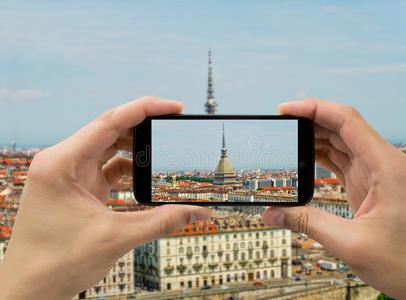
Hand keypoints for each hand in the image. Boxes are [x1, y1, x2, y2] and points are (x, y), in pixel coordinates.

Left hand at [0, 97, 210, 299]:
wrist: (29, 288)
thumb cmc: (54, 263)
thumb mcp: (115, 238)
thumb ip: (161, 222)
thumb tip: (198, 211)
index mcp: (62, 164)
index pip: (109, 121)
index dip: (145, 109)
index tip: (174, 108)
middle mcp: (62, 162)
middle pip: (110, 130)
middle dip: (144, 129)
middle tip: (173, 130)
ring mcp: (69, 174)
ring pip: (109, 147)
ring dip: (136, 150)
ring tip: (163, 154)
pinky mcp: (77, 186)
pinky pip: (107, 167)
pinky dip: (128, 170)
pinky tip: (145, 178)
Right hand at [263, 99, 405, 298]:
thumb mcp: (351, 244)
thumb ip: (308, 224)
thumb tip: (272, 213)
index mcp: (386, 167)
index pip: (347, 120)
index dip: (314, 109)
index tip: (286, 110)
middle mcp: (384, 163)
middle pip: (342, 127)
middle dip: (310, 121)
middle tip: (280, 126)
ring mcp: (379, 173)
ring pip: (342, 142)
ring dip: (314, 138)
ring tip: (287, 140)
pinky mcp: (372, 184)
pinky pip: (344, 160)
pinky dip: (322, 156)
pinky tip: (305, 158)